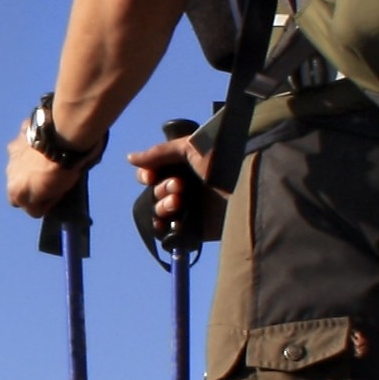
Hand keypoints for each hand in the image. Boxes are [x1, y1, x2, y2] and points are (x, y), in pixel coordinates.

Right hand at [5, 121, 88, 216]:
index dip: (44, 204)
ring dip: (30, 164)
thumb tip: (45, 197)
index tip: (57, 196)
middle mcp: (9, 173)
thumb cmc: (61, 169)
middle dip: (32, 184)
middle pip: (21, 185)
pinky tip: (48, 141)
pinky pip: (26, 141)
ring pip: (20, 163)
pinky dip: (33, 143)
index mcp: (16, 193)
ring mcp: (14, 151)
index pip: (30, 208)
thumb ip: (46, 199)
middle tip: (51, 179)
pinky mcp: (22, 132)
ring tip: (49, 159)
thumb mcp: (57, 194)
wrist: (63, 135)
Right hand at [128, 126, 223, 247]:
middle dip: (162, 188)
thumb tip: (130, 158)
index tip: (150, 176)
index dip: (147, 175)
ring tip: (179, 202)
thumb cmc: (225, 161)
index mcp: (187, 166)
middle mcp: (188, 187)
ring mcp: (191, 209)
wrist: (248, 186)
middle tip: (180, 186)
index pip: (154, 173)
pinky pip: (168, 233)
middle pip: (155, 191)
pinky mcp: (196, 229)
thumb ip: (160, 152)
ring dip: (163, 205)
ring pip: (159, 211)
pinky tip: (170, 220)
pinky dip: (163, 228)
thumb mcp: (192, 146)